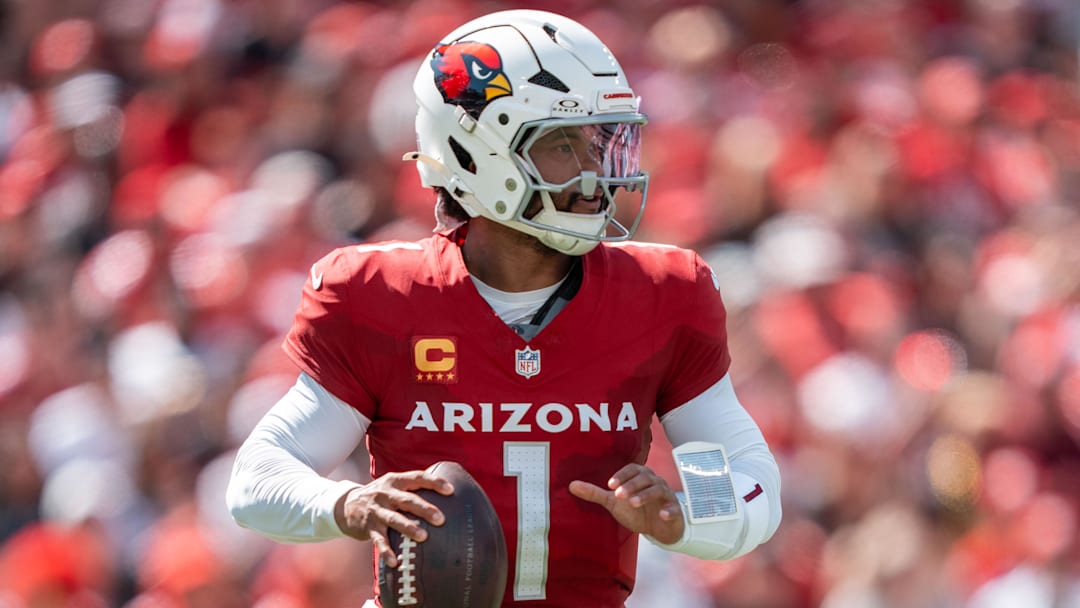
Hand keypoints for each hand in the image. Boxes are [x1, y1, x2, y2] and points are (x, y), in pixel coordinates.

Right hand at [334, 467, 453, 566]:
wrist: (346, 505)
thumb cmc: (381, 496)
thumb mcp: (393, 485)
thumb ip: (413, 488)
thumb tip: (447, 491)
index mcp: (395, 481)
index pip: (417, 477)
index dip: (434, 482)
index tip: (450, 490)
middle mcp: (385, 494)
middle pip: (407, 500)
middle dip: (424, 509)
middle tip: (441, 519)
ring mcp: (376, 510)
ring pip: (394, 519)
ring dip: (408, 528)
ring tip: (423, 536)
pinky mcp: (368, 527)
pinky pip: (378, 540)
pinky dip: (386, 551)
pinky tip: (395, 561)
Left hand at [569, 464, 683, 543]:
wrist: (659, 528)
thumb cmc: (636, 510)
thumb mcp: (614, 503)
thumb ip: (595, 493)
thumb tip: (571, 485)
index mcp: (640, 477)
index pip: (633, 469)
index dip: (622, 475)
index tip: (610, 485)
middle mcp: (654, 482)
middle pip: (645, 477)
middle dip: (631, 485)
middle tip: (618, 495)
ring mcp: (666, 496)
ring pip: (658, 490)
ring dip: (645, 495)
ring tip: (633, 503)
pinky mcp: (675, 511)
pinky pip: (674, 508)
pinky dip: (669, 510)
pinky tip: (662, 515)